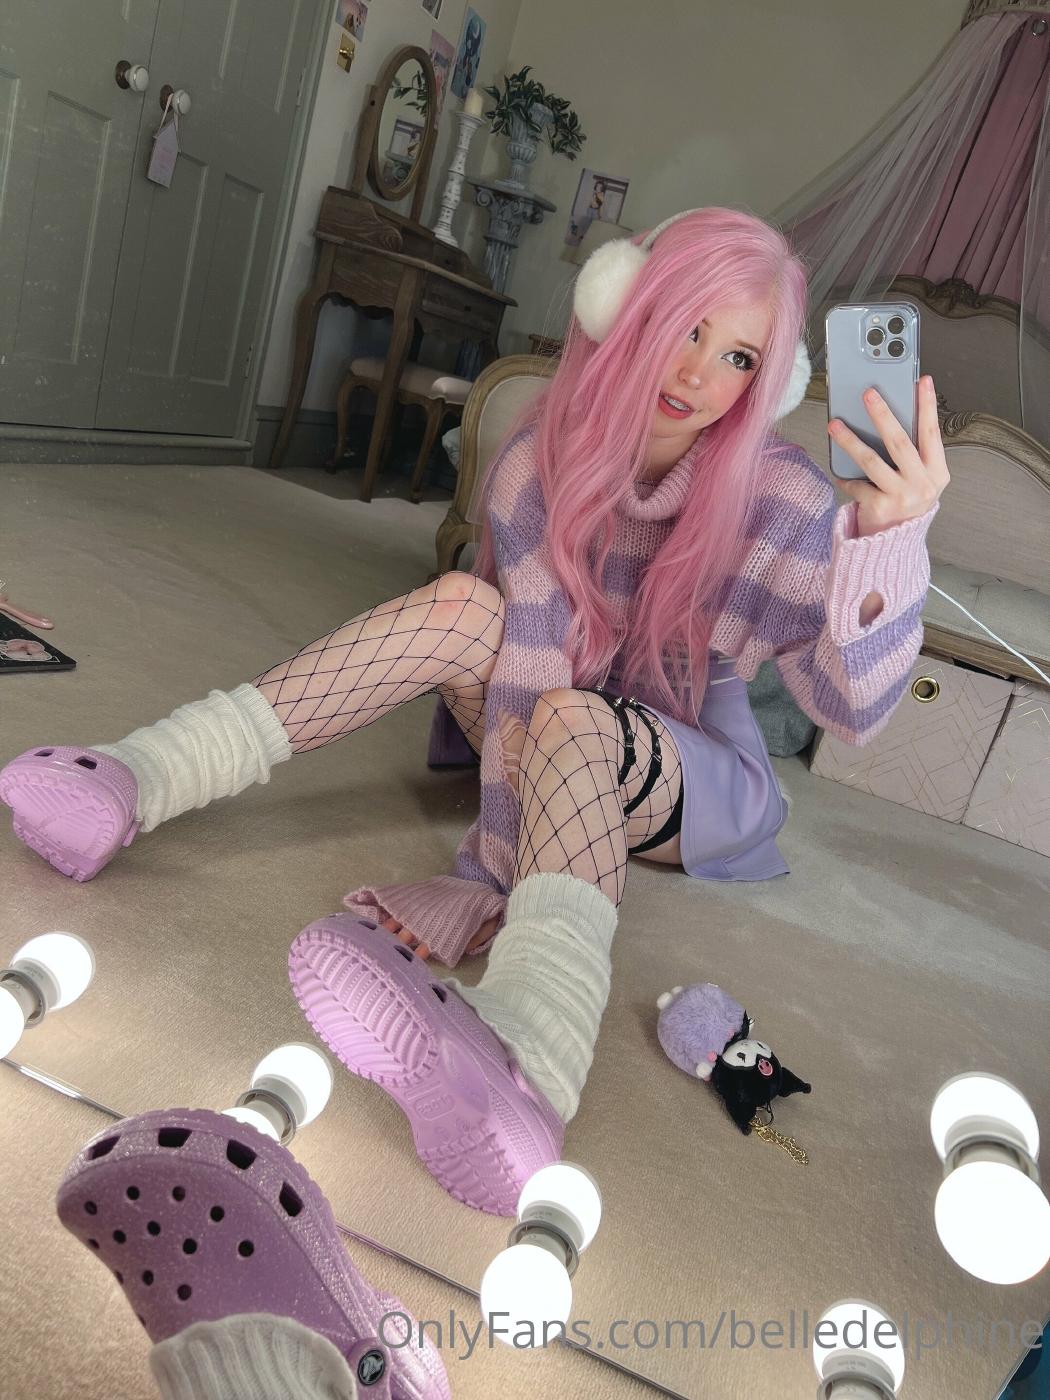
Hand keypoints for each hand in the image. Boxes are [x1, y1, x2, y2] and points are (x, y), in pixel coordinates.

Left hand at [828, 375, 949, 536]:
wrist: (895, 545)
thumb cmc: (904, 504)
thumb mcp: (917, 480)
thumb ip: (911, 455)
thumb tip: (888, 417)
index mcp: (937, 473)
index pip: (932, 433)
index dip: (927, 406)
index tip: (923, 380)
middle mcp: (923, 484)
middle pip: (899, 442)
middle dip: (882, 414)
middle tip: (868, 393)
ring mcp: (902, 497)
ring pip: (872, 460)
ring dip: (850, 440)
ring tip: (834, 424)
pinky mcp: (880, 508)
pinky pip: (857, 485)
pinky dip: (847, 478)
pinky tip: (840, 474)